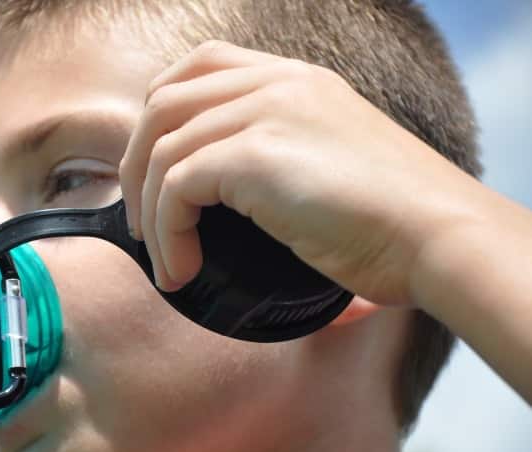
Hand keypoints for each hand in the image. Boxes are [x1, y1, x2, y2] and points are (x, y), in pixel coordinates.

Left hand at [120, 41, 482, 304]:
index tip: (154, 169)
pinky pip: (177, 187)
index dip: (159, 113)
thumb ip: (279, 163)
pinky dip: (166, 233)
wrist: (435, 235)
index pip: (201, 65)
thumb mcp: (329, 167)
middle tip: (143, 222)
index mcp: (294, 81)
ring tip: (164, 258)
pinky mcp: (256, 154)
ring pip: (162, 148)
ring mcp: (266, 112)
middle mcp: (277, 84)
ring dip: (149, 212)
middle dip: (136, 166)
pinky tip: (180, 267)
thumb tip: (235, 213)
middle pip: (163, 101)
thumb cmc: (391, 220)